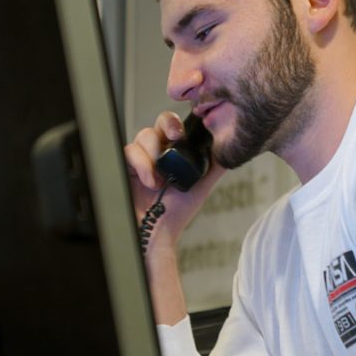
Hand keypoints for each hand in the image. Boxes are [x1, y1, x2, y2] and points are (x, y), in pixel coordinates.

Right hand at [124, 111, 224, 245]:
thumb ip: (214, 167)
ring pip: (144, 134)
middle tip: (176, 136)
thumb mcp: (202, 186)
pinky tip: (149, 181)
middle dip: (168, 124)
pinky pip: (129, 151)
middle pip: (160, 122)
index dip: (179, 123)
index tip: (184, 133)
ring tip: (159, 179)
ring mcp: (140, 157)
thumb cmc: (176, 211)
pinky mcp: (124, 165)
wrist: (157, 233)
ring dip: (153, 153)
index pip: (176, 126)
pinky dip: (141, 164)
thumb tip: (231, 151)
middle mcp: (158, 151)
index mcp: (175, 152)